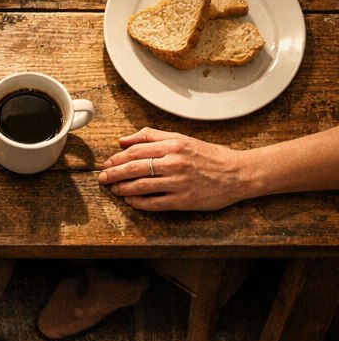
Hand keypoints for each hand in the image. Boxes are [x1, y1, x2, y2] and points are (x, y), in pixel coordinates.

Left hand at [98, 128, 260, 210]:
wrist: (238, 174)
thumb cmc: (209, 156)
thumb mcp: (182, 139)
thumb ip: (152, 137)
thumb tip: (123, 140)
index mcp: (174, 145)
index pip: (136, 151)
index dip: (117, 159)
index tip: (107, 164)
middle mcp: (175, 163)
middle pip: (134, 168)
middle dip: (113, 174)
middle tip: (102, 179)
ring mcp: (178, 183)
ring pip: (141, 186)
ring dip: (122, 189)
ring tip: (113, 190)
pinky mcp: (183, 201)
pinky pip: (153, 203)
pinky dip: (138, 203)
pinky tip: (130, 201)